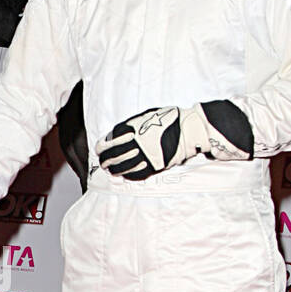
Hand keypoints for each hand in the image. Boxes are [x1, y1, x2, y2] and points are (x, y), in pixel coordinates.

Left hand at [96, 101, 252, 179]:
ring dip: (114, 169)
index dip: (102, 147)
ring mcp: (145, 155)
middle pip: (113, 155)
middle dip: (105, 160)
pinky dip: (129, 176)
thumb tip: (115, 135)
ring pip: (123, 167)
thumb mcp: (146, 116)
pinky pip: (137, 174)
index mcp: (132, 128)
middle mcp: (136, 142)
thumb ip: (130, 126)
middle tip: (103, 162)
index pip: (109, 140)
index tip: (100, 149)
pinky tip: (124, 175)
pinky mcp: (155, 165)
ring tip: (110, 170)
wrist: (190, 129)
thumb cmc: (169, 120)